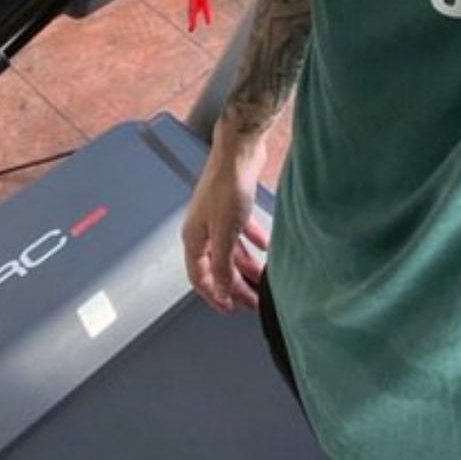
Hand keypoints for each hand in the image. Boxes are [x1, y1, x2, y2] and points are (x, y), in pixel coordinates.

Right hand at [182, 127, 269, 312]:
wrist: (239, 151)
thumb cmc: (227, 185)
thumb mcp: (225, 233)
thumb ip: (223, 265)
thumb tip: (221, 291)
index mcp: (194, 237)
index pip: (200, 277)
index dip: (214, 296)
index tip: (230, 309)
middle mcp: (204, 228)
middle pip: (218, 265)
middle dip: (236, 285)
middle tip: (253, 300)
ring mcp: (218, 216)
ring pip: (231, 250)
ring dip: (246, 266)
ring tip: (262, 279)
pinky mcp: (233, 205)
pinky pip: (241, 231)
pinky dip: (252, 241)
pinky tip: (265, 247)